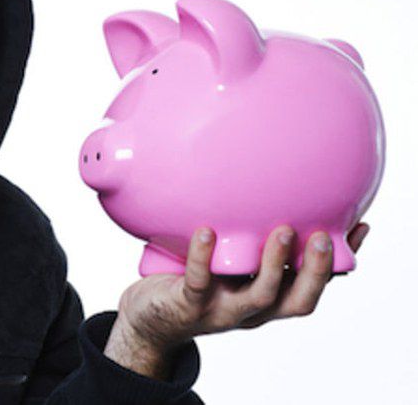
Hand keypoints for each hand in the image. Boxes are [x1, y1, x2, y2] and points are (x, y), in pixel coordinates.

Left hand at [104, 223, 370, 378]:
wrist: (149, 319)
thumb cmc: (192, 280)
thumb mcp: (226, 261)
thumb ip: (245, 237)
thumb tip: (264, 189)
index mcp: (267, 297)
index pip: (312, 283)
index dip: (339, 262)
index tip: (359, 227)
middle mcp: (252, 308)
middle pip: (298, 300)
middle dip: (317, 271)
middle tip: (325, 237)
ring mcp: (222, 308)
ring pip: (259, 295)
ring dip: (274, 264)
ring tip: (283, 230)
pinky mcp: (188, 305)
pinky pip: (198, 281)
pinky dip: (203, 256)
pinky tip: (206, 231)